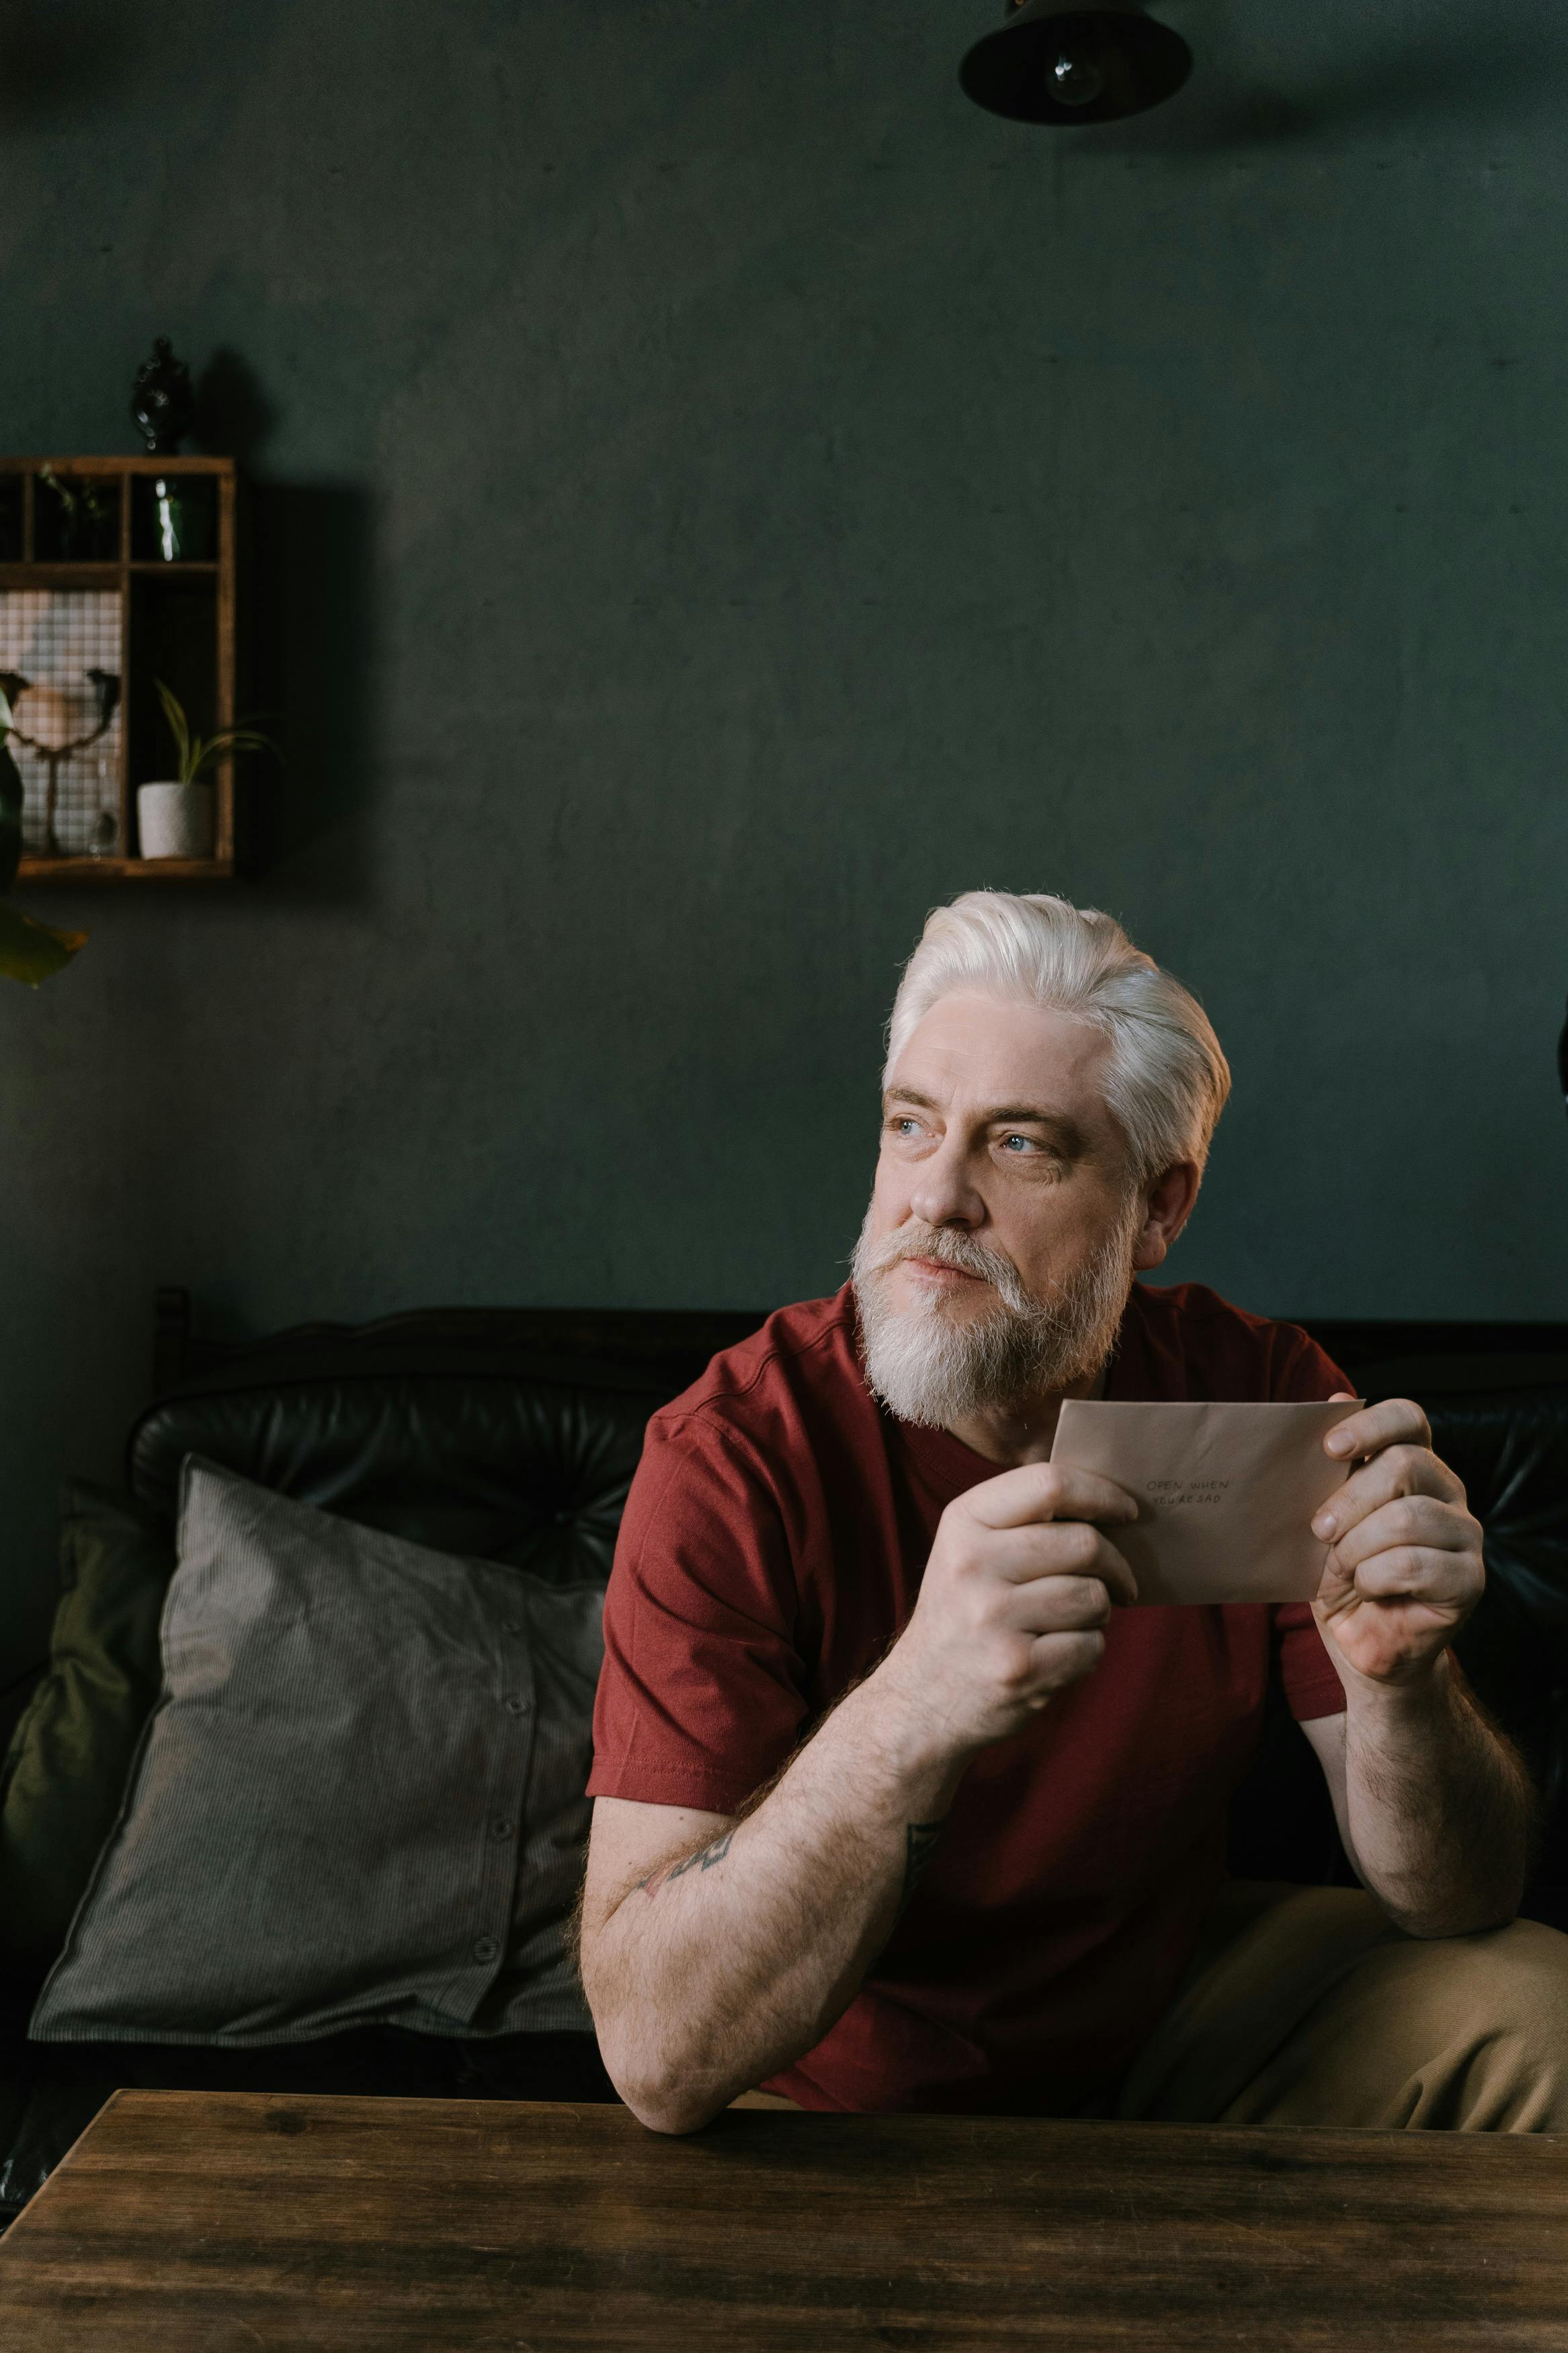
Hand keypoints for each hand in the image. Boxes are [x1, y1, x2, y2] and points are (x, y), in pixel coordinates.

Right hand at [879, 1463, 1137, 1756]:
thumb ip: (1026, 1518)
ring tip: (1074, 1621)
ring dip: (1100, 1611)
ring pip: (1093, 1596)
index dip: (1102, 1494)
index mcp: (963, 1522)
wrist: (921, 1698)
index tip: (1128, 1511)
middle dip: (1116, 1564)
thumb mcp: (970, 1549)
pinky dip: (1088, 1651)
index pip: (1049, 1484)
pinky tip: (1059, 1654)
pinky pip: (1091, 1646)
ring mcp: (993, 1618)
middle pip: (1084, 1543)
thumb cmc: (964, 1613)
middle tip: (1121, 1582)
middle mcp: (972, 1565)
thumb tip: (1113, 1503)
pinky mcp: (1017, 1668)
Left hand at [1310, 1396, 1483, 1687]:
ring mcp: (1465, 1535)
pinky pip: (1414, 1565)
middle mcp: (1447, 1491)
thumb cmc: (1339, 1571)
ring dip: (1357, 1546)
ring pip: (1407, 1517)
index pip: (1409, 1419)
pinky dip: (1374, 1578)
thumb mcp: (1323, 1518)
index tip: (1330, 1448)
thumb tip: (1335, 1399)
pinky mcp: (1470, 1580)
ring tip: (1341, 1568)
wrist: (1359, 1639)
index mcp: (1413, 1465)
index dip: (1371, 1424)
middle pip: (1406, 1464)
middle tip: (1320, 1530)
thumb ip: (1331, 1467)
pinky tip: (1367, 1589)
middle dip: (1350, 1499)